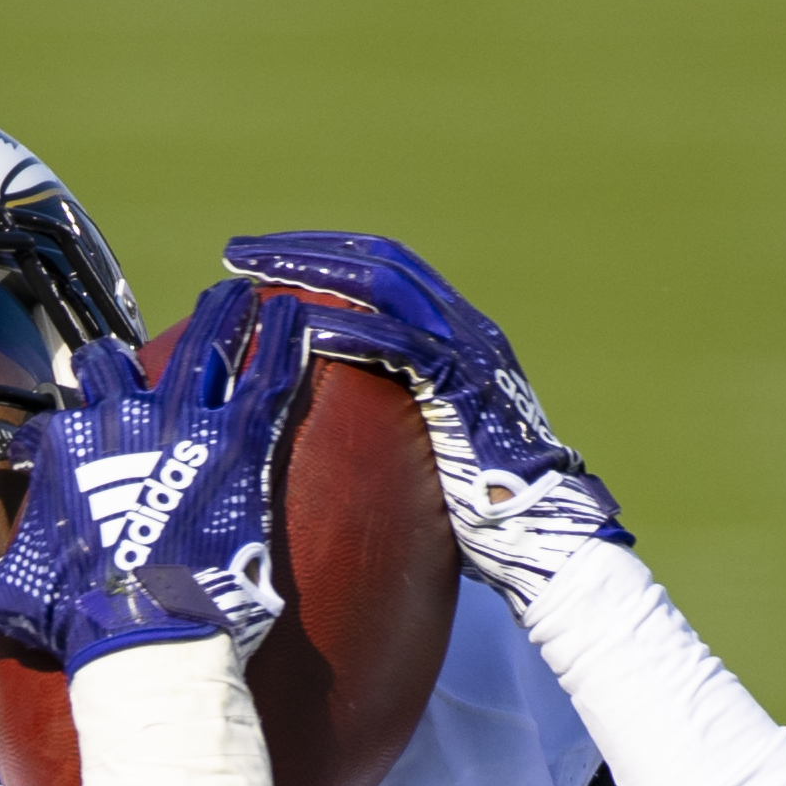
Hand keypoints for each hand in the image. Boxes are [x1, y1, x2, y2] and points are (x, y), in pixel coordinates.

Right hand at [0, 288, 309, 673]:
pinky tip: (292, 315)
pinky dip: (279, 342)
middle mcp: (119, 420)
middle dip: (122, 353)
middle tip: (137, 348)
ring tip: (237, 296)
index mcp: (68, 448)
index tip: (64, 434)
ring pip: (201, 347)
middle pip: (116, 364)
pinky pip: (264, 376)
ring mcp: (182, 423)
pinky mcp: (236, 441)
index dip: (60, 426)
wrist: (142, 628)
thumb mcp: (15, 595)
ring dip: (219, 317)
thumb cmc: (81, 614)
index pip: (56, 419)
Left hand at [220, 228, 626, 597]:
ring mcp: (470, 351)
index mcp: (459, 335)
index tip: (269, 258)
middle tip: (243, 251)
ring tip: (254, 274)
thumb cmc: (483, 511)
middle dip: (306, 249)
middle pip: (378, 260)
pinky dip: (349, 330)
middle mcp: (468, 328)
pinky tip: (301, 328)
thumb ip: (393, 422)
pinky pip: (398, 343)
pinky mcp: (464, 385)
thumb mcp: (429, 450)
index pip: (386, 270)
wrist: (541, 536)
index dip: (326, 255)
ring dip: (313, 273)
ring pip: (384, 286)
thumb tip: (331, 438)